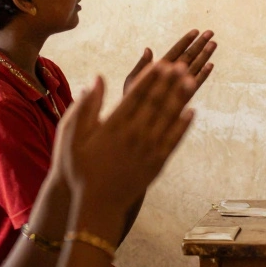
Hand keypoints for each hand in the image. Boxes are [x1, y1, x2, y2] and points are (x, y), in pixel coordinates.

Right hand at [55, 62, 196, 211]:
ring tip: (192, 79)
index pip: (136, 95)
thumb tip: (96, 79)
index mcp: (114, 126)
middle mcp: (134, 135)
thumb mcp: (73, 138)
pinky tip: (192, 110)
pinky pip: (174, 139)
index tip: (161, 61)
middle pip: (156, 102)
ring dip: (181, 97)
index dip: (150, 77)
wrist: (98, 204)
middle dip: (170, 81)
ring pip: (168, 117)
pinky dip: (184, 124)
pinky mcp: (158, 163)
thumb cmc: (81, 169)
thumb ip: (85, 107)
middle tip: (182, 63)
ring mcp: (148, 149)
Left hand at [125, 29, 216, 94]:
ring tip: (214, 44)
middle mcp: (172, 75)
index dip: (185, 41)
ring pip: (194, 67)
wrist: (136, 121)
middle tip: (211, 32)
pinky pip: (195, 84)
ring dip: (204, 56)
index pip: (175, 51)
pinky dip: (203, 75)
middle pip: (188, 56)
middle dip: (199, 45)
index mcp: (160, 68)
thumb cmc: (131, 101)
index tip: (196, 31)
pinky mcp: (184, 96)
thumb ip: (142, 66)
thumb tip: (148, 49)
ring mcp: (179, 85)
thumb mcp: (132, 81)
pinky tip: (210, 66)